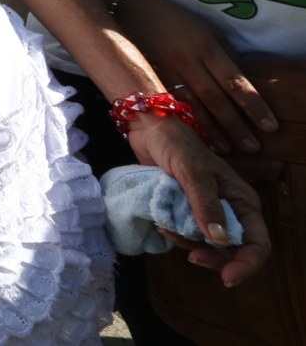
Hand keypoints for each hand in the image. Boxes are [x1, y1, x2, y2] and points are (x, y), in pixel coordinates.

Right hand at [120, 0, 278, 153]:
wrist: (133, 9)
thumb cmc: (177, 21)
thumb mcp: (208, 33)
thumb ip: (225, 59)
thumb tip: (244, 86)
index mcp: (206, 48)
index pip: (235, 82)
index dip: (253, 105)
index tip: (269, 126)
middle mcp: (187, 61)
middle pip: (214, 99)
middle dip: (235, 126)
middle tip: (252, 147)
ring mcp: (165, 71)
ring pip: (190, 106)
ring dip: (209, 131)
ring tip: (225, 150)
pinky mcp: (147, 78)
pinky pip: (167, 104)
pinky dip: (182, 123)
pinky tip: (192, 138)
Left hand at [126, 113, 269, 286]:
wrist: (151, 130)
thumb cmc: (177, 145)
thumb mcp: (192, 172)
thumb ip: (205, 204)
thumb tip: (219, 239)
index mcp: (242, 201)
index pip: (258, 243)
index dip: (247, 264)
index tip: (228, 278)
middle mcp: (230, 210)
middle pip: (234, 251)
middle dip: (215, 259)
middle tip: (191, 257)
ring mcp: (209, 212)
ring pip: (209, 246)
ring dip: (190, 246)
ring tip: (168, 229)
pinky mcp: (188, 211)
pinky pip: (188, 235)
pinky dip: (177, 236)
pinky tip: (162, 225)